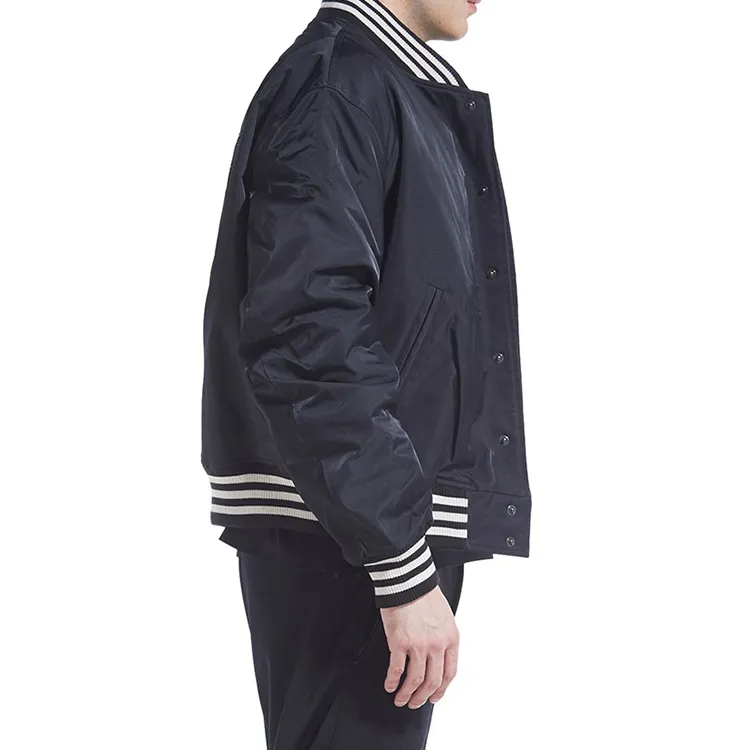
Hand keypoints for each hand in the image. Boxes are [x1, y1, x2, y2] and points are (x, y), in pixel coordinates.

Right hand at [380, 584, 459, 707]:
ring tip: (400, 699)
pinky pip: (396, 670)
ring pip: (415, 681)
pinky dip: (392, 681)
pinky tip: (389, 685)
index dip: (441, 690)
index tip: (434, 696)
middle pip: (432, 681)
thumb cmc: (424, 593)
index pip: (449, 674)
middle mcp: (437, 645)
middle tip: (415, 702)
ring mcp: (418, 645)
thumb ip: (444, 637)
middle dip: (423, 697)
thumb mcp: (445, 616)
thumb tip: (438, 656)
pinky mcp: (399, 642)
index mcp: (451, 638)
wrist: (408, 579)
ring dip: (407, 694)